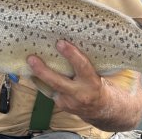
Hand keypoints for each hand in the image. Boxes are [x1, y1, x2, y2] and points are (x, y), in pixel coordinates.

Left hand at [27, 39, 141, 130]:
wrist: (106, 111)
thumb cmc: (107, 84)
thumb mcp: (110, 72)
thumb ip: (107, 55)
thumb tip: (114, 30)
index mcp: (94, 84)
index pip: (82, 67)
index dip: (72, 55)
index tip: (61, 43)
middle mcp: (79, 95)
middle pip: (59, 82)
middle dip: (44, 70)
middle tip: (32, 58)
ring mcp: (68, 102)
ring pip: (50, 87)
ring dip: (38, 75)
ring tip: (27, 61)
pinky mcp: (61, 104)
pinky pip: (48, 91)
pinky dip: (40, 80)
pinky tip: (32, 69)